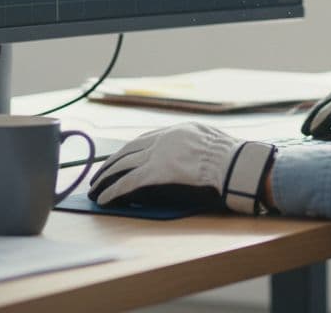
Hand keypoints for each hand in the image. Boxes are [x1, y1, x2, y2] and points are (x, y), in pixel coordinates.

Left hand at [88, 123, 275, 213]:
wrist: (235, 166)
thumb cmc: (232, 159)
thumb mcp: (210, 141)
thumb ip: (193, 145)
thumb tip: (186, 156)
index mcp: (176, 131)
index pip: (143, 141)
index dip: (127, 153)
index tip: (117, 161)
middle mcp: (163, 140)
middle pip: (127, 151)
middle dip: (110, 165)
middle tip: (98, 175)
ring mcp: (158, 156)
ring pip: (122, 166)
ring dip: (106, 179)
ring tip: (95, 189)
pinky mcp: (155, 175)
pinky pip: (127, 183)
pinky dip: (113, 191)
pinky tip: (104, 199)